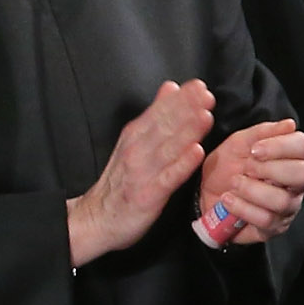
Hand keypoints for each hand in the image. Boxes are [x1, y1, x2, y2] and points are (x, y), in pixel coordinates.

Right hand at [69, 80, 212, 265]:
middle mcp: (136, 150)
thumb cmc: (121, 181)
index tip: (198, 85)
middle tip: (205, 95)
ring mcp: (142, 172)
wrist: (98, 218)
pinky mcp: (148, 195)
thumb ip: (154, 115)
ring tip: (205, 116)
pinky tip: (196, 152)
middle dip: (186, 109)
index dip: (179, 99)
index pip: (158, 112)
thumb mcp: (133, 142)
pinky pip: (168, 177)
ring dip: (186, 131)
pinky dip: (181, 164)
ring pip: (167, 148)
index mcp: (134, 136)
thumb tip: (170, 87)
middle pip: (163, 126)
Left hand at [197, 117, 303, 244]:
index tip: (255, 149)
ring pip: (282, 200)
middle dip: (271, 169)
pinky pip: (265, 220)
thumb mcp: (238, 143)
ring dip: (253, 190)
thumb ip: (261, 133)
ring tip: (234, 184)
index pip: (303, 147)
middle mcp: (294, 184)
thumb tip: (289, 124)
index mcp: (289, 158)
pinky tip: (228, 200)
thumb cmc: (226, 166)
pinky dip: (243, 208)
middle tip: (247, 167)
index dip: (281, 146)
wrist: (203, 193)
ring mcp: (286, 207)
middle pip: (303, 175)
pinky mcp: (272, 227)